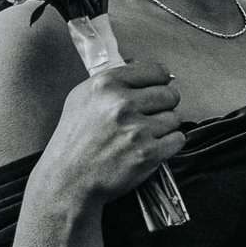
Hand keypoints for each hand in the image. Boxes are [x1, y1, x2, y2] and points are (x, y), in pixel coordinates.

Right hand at [37, 61, 183, 208]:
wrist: (67, 180)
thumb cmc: (74, 141)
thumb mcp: (82, 99)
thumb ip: (112, 81)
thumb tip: (142, 67)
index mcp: (105, 85)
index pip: (156, 71)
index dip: (159, 82)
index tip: (156, 89)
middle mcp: (121, 104)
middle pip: (170, 95)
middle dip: (163, 106)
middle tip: (147, 118)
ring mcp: (136, 130)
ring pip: (175, 118)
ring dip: (164, 128)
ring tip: (142, 137)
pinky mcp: (148, 153)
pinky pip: (178, 140)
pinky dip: (169, 145)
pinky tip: (149, 148)